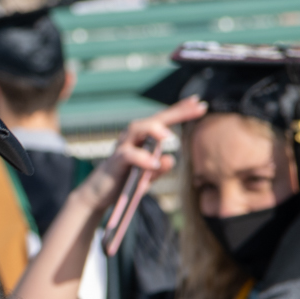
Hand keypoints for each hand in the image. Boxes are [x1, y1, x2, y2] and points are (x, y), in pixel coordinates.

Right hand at [65, 96, 203, 218]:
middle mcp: (132, 138)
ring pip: (137, 128)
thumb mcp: (147, 176)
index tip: (200, 103)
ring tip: (170, 137)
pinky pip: (128, 154)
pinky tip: (155, 163)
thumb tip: (170, 159)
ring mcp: (122, 147)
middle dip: (176, 112)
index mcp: (143, 139)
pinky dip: (142, 158)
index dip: (181, 110)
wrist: (99, 195)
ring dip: (154, 129)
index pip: (163, 121)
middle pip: (154, 119)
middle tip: (197, 107)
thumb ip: (159, 168)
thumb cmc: (124, 182)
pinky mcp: (115, 161)